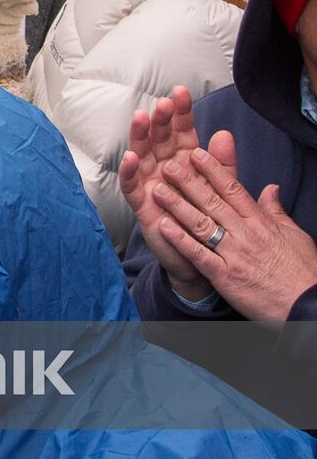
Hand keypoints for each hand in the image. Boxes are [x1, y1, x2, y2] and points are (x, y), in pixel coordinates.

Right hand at [119, 87, 211, 299]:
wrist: (204, 255)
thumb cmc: (210, 219)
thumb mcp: (222, 188)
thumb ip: (223, 164)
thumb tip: (224, 133)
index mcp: (185, 161)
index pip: (182, 131)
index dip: (181, 113)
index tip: (180, 92)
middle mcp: (165, 168)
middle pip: (159, 139)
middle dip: (159, 120)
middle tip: (161, 104)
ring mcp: (151, 184)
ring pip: (141, 156)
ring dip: (139, 138)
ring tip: (140, 119)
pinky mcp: (142, 205)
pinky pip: (131, 186)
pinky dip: (129, 172)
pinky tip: (130, 158)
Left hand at [150, 136, 316, 321]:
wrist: (307, 305)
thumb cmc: (301, 271)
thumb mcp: (293, 234)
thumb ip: (276, 210)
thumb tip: (271, 188)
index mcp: (260, 222)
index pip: (233, 189)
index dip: (212, 170)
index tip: (195, 154)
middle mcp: (245, 234)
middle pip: (213, 202)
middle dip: (189, 182)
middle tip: (168, 165)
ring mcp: (234, 254)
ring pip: (201, 224)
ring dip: (177, 206)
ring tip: (157, 190)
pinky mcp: (225, 276)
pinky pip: (198, 254)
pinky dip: (180, 240)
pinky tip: (162, 226)